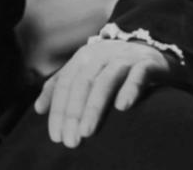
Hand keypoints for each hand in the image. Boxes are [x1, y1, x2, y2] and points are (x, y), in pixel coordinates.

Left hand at [33, 39, 171, 147]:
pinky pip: (138, 75)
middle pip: (82, 84)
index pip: (65, 84)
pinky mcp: (148, 62)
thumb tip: (38, 109)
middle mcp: (101, 54)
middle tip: (70, 141)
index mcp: (83, 57)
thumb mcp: (87, 72)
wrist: (154, 50)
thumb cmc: (115, 67)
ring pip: (105, 81)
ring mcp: (124, 57)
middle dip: (73, 114)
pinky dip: (130, 89)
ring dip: (94, 107)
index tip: (56, 136)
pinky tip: (123, 107)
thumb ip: (62, 86)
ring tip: (87, 132)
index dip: (58, 110)